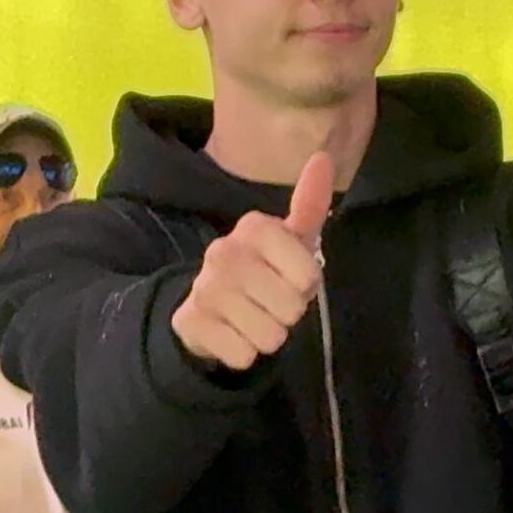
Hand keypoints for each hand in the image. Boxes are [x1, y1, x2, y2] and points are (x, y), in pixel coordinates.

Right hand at [172, 153, 334, 370]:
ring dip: (269, 335)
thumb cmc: (266, 269)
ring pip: (269, 336)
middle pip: (290, 309)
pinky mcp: (190, 321)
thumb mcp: (293, 240)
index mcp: (254, 227)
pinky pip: (243, 355)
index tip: (292, 277)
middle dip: (288, 314)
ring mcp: (204, 287)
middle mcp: (224, 251)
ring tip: (254, 317)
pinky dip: (245, 353)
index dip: (306, 285)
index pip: (307, 276)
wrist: (211, 306)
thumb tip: (322, 157)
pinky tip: (234, 333)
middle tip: (271, 301)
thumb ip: (309, 204)